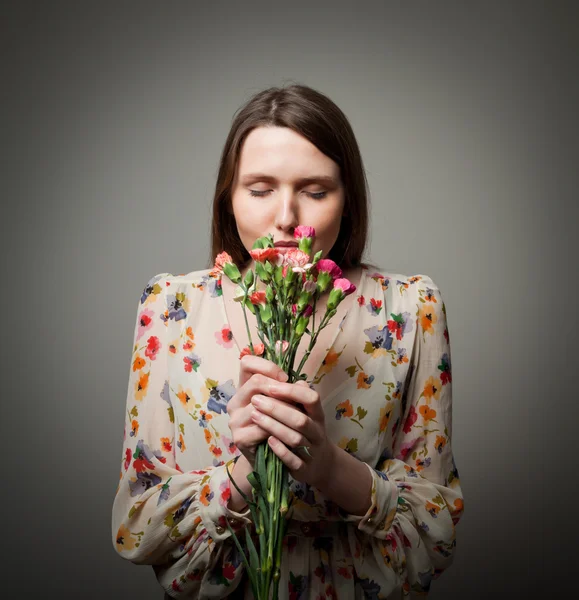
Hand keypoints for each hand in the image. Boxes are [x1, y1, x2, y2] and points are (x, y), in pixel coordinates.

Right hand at [226, 354, 289, 468]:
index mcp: (245, 388)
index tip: (284, 378)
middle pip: (256, 381)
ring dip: (283, 409)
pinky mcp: (239, 438)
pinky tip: (286, 434)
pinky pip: (262, 428)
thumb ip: (292, 390)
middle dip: (280, 388)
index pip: (247, 363)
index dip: (268, 366)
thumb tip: (301, 383)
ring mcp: (235, 420)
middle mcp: (235, 401)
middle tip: (295, 400)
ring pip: (261, 404)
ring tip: (296, 417)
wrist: (274, 460)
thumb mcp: (288, 404)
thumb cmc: (281, 426)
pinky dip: (278, 430)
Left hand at [249, 378, 335, 488]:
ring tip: (255, 416)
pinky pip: (293, 461)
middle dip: (276, 409)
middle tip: (256, 400)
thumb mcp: (307, 412)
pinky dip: (280, 450)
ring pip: (295, 439)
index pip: (311, 398)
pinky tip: (267, 440)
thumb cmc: (307, 432)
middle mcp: (317, 432)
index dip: (292, 392)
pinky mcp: (304, 469)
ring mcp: (312, 452)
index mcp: (318, 415)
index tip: (272, 386)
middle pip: (300, 419)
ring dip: (274, 427)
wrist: (320, 464)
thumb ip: (297, 395)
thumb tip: (282, 376)